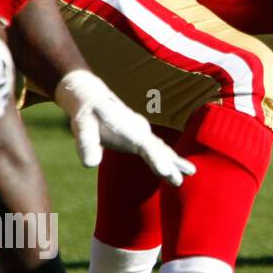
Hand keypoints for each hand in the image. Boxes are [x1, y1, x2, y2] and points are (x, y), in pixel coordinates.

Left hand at [54, 70, 195, 185]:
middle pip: (159, 149)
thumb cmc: (86, 112)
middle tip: (187, 176)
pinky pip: (156, 149)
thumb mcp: (81, 125)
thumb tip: (90, 165)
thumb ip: (86, 143)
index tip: (167, 171)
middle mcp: (139, 130)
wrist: (91, 97)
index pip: (147, 146)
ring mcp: (141, 133)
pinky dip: (167, 158)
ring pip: (161, 149)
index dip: (157, 159)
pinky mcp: (139, 137)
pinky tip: (172, 168)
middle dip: (173, 163)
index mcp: (128, 128)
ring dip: (174, 161)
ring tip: (191, 172)